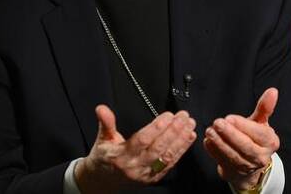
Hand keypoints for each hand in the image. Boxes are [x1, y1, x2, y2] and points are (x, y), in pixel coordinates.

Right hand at [75, 105, 196, 193]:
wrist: (103, 183)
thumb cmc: (104, 158)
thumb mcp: (102, 140)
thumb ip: (106, 123)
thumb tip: (101, 108)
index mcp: (121, 156)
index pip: (142, 140)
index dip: (156, 128)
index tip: (168, 115)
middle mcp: (135, 166)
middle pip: (158, 148)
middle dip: (173, 131)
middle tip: (183, 117)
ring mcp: (146, 174)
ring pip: (166, 156)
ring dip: (181, 139)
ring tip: (189, 124)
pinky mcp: (154, 178)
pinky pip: (170, 163)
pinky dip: (181, 149)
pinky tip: (188, 137)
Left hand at [203, 88, 280, 190]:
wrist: (251, 162)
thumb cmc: (255, 137)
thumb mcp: (261, 122)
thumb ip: (264, 107)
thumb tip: (273, 91)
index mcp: (270, 142)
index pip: (258, 134)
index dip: (243, 126)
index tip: (230, 117)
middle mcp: (261, 156)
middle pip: (245, 146)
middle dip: (230, 134)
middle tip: (217, 123)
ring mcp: (247, 167)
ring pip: (233, 156)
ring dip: (220, 143)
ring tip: (210, 131)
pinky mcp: (234, 172)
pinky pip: (223, 162)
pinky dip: (214, 152)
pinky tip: (208, 141)